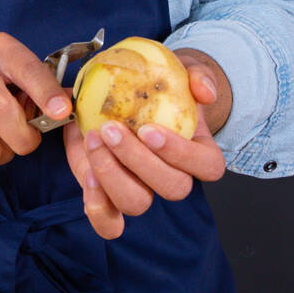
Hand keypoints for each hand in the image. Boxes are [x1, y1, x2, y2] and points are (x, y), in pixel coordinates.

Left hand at [64, 53, 227, 238]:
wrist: (127, 96)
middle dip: (138, 160)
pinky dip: (98, 207)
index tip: (149, 129)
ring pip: (137, 203)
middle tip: (110, 129)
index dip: (179, 153)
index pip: (206, 166)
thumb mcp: (183, 72)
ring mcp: (143, 189)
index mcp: (199, 153)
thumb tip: (203, 91)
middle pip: (170, 187)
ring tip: (93, 140)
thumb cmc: (162, 86)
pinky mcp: (112, 196)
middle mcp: (173, 177)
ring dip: (112, 175)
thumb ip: (198, 75)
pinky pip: (109, 221)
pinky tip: (87, 175)